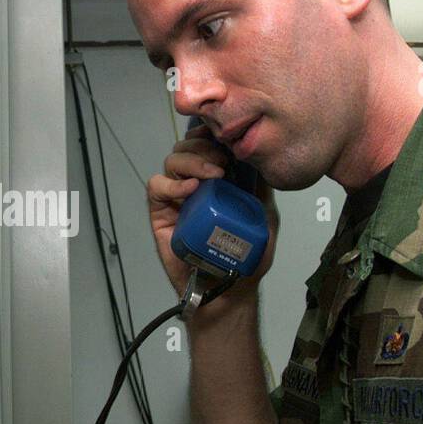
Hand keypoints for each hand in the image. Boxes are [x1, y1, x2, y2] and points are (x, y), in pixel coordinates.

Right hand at [146, 125, 279, 308]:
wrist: (228, 290)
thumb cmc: (246, 258)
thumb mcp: (265, 217)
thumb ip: (262, 189)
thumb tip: (263, 158)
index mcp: (217, 180)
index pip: (208, 144)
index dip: (212, 133)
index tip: (227, 138)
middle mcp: (195, 183)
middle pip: (187, 146)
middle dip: (204, 146)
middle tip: (223, 161)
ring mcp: (177, 197)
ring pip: (172, 160)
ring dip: (192, 161)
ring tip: (212, 175)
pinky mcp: (161, 213)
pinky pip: (157, 186)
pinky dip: (172, 184)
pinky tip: (191, 190)